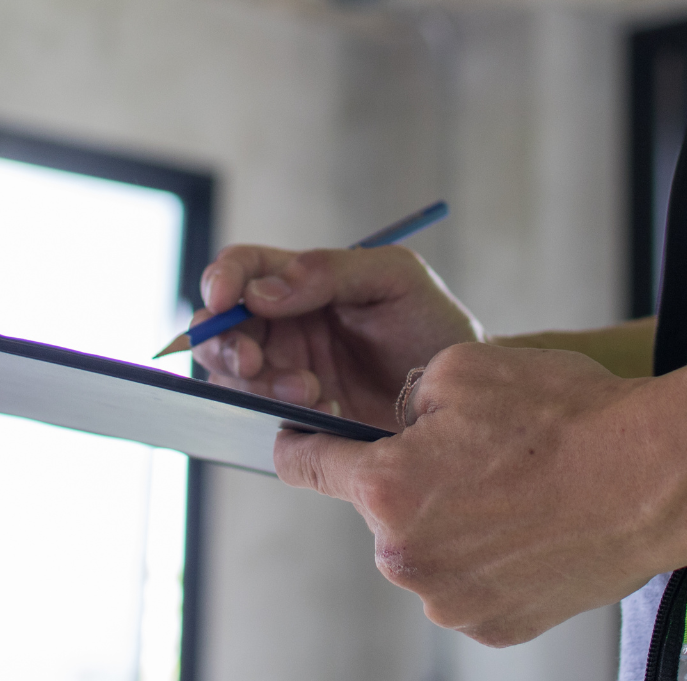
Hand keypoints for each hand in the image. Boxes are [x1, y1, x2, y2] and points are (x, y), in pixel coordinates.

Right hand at [191, 245, 481, 427]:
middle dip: (227, 344)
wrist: (465, 392)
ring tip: (311, 391)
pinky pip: (263, 417)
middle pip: (221, 327)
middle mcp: (284, 326)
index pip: (242, 269)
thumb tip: (261, 290)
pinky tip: (324, 411)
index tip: (224, 299)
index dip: (222, 280)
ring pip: (234, 376)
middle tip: (257, 362)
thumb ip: (330, 271)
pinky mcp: (299, 418)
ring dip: (259, 384)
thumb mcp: (394, 278)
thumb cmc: (433, 323)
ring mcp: (287, 373)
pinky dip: (281, 415)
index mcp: (301, 281)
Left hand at [275, 341, 680, 644]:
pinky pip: (470, 583)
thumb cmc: (564, 418)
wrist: (654, 477)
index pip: (307, 465)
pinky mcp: (496, 626)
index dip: (300, 443)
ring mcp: (451, 601)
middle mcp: (405, 558)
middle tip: (476, 452)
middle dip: (412, 480)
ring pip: (428, 549)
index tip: (298, 440)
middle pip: (381, 510)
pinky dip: (490, 558)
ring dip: (453, 522)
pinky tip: (533, 526)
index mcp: (386, 488)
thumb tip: (399, 425)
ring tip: (517, 489)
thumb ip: (405, 397)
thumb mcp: (461, 368)